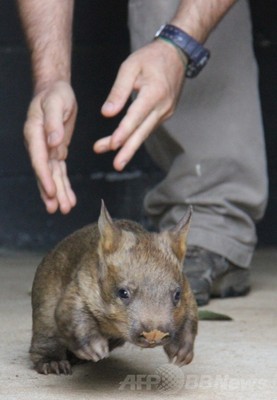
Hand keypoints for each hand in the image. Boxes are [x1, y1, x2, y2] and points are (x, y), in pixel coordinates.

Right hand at [24, 81, 77, 213]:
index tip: (51, 192)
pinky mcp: (56, 151)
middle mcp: (38, 145)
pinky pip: (60, 171)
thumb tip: (54, 141)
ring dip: (58, 192)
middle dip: (51, 192)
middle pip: (44, 172)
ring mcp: (46, 150)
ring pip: (52, 175)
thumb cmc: (55, 94)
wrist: (54, 90)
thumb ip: (53, 122)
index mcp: (34, 133)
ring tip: (65, 209)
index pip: (39, 159)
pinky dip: (64, 184)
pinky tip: (69, 198)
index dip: (44, 177)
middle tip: (57, 209)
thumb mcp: (56, 103)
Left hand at [93, 39, 185, 169]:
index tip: (113, 145)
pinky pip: (148, 128)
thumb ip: (118, 91)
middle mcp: (162, 106)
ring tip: (115, 161)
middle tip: (117, 165)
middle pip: (143, 132)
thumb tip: (106, 114)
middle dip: (128, 150)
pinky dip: (136, 137)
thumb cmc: (151, 58)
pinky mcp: (164, 114)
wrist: (177, 54)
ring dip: (129, 147)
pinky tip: (125, 145)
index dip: (124, 131)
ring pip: (144, 133)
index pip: (136, 116)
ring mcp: (165, 112)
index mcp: (154, 93)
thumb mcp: (130, 67)